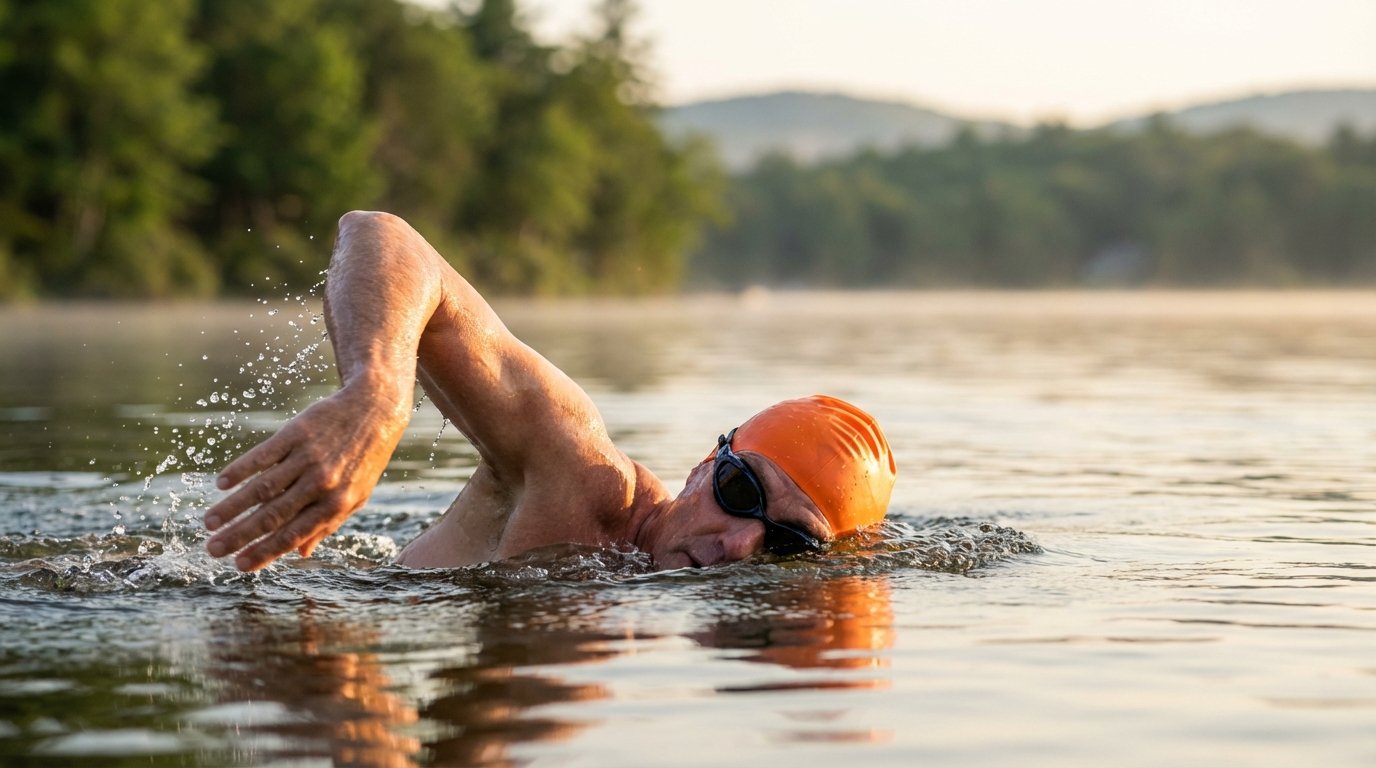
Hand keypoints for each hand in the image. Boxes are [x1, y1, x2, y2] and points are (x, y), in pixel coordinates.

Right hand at [204, 385, 409, 570]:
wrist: (375, 410)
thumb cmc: (365, 459)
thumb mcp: (357, 496)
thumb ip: (328, 524)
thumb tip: (300, 554)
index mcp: (336, 504)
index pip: (293, 535)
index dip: (264, 552)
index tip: (238, 566)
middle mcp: (321, 483)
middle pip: (272, 515)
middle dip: (239, 536)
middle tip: (212, 550)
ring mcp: (308, 458)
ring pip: (262, 488)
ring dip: (231, 507)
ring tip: (208, 523)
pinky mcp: (297, 433)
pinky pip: (263, 455)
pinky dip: (240, 470)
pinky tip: (221, 483)